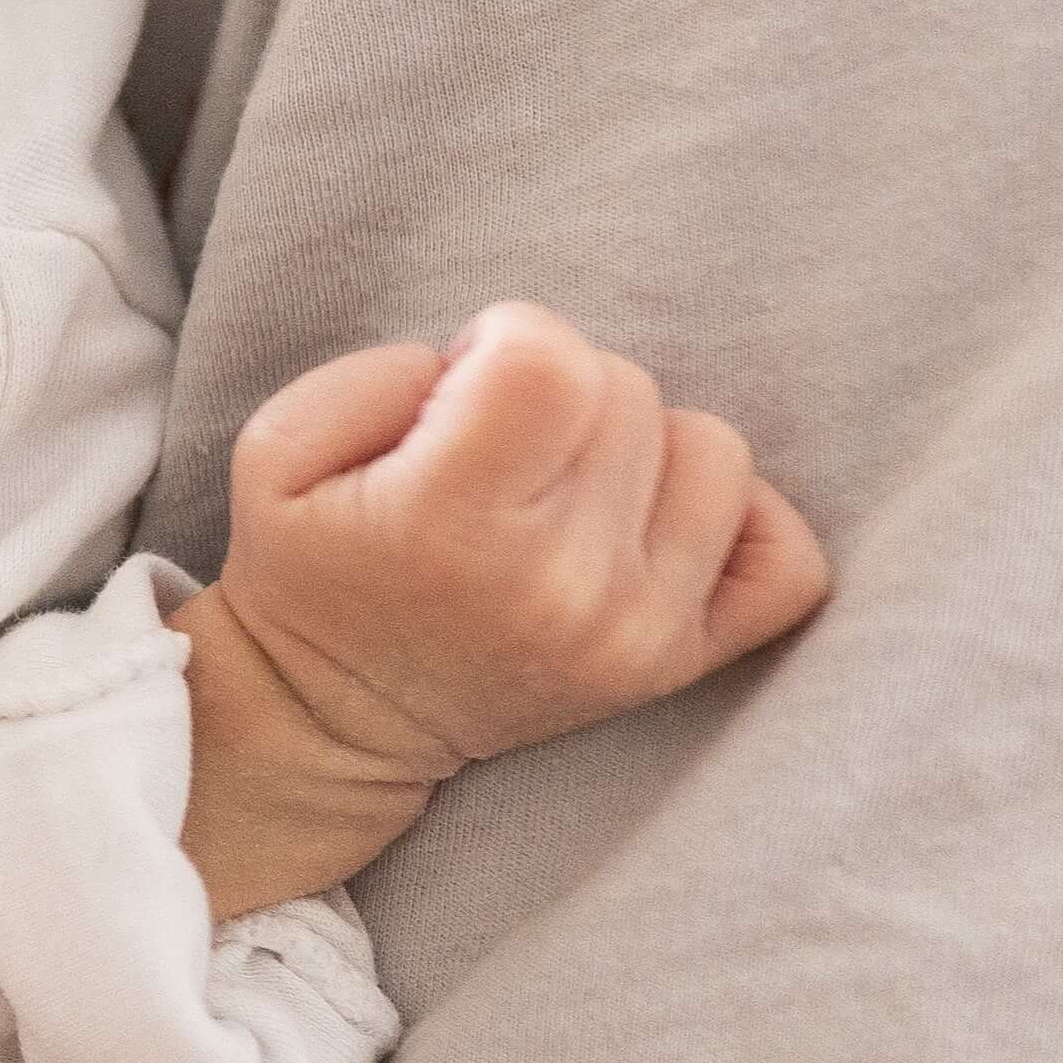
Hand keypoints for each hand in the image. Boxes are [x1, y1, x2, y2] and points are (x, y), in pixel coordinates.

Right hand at [201, 300, 832, 809]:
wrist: (335, 720)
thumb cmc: (308, 567)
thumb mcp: (275, 449)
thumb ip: (378, 374)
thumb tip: (493, 367)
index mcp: (450, 522)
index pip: (547, 357)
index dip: (501, 342)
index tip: (461, 388)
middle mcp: (561, 582)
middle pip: (626, 389)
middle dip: (558, 391)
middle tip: (498, 449)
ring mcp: (636, 629)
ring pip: (711, 448)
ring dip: (640, 446)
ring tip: (566, 485)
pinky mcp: (680, 663)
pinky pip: (787, 559)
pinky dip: (739, 520)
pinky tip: (654, 520)